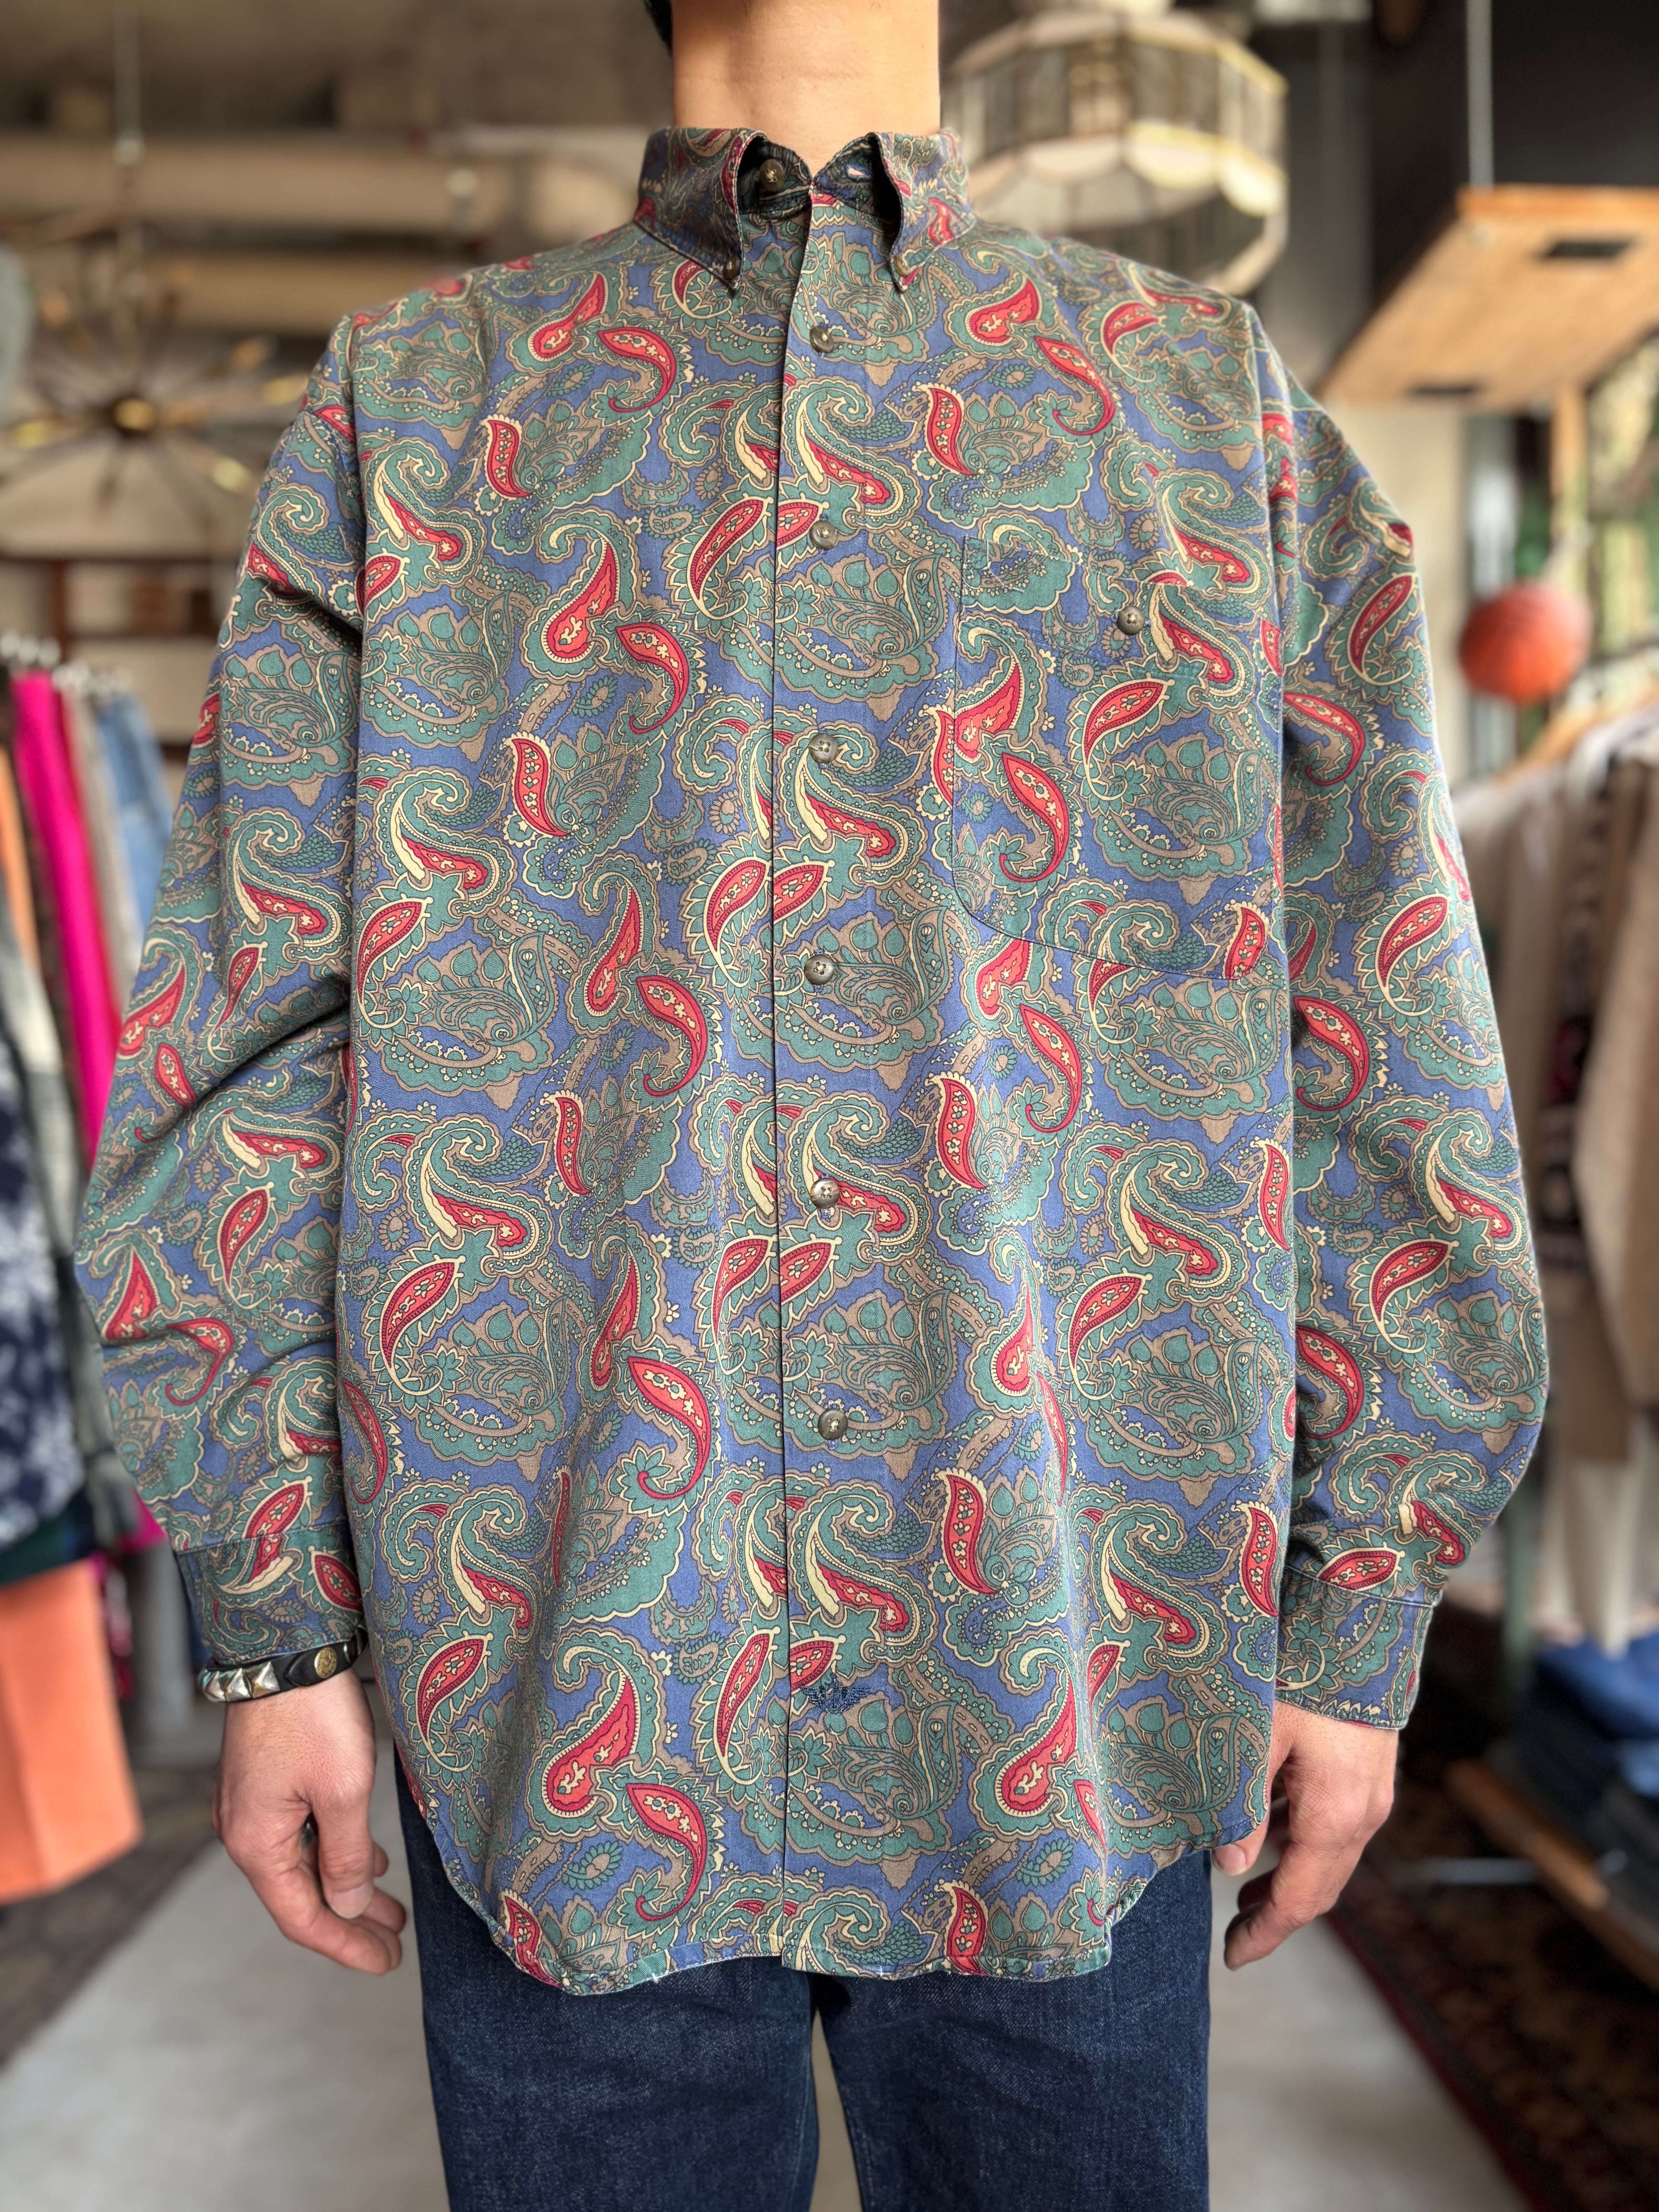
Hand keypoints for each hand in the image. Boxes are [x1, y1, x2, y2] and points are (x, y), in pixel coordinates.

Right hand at [214, 1666, 405, 1973]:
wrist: (283, 1646)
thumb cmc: (313, 1715)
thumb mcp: (343, 1791)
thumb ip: (346, 1855)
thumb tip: (346, 1907)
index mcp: (256, 1844)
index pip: (302, 1917)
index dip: (345, 1945)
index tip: (386, 1962)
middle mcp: (244, 1831)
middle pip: (300, 1895)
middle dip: (349, 1921)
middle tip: (394, 1943)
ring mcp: (250, 1805)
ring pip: (303, 1863)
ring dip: (345, 1886)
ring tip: (390, 1908)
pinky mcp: (265, 1780)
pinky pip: (301, 1833)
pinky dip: (334, 1851)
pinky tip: (366, 1856)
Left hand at [1215, 1698, 1396, 1968]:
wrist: (1359, 1620)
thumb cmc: (1302, 1675)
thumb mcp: (1256, 1739)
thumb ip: (1241, 1807)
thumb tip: (1228, 1867)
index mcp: (1335, 1815)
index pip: (1302, 1900)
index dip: (1267, 1933)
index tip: (1234, 1957)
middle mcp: (1363, 1812)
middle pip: (1321, 1885)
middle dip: (1276, 1912)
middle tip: (1234, 1932)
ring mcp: (1371, 1790)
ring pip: (1328, 1853)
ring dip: (1289, 1874)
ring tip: (1244, 1888)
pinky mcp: (1368, 1768)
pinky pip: (1334, 1821)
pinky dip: (1301, 1838)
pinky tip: (1270, 1831)